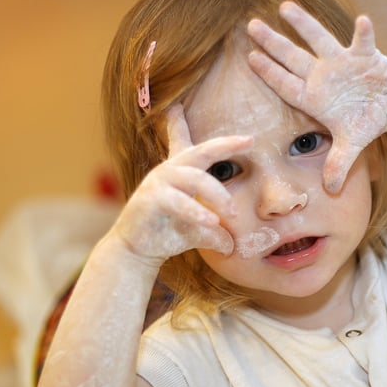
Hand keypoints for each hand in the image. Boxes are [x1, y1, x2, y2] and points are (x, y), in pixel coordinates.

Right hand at [110, 104, 243, 262]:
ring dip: (218, 195)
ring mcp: (159, 181)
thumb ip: (217, 232)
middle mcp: (171, 170)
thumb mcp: (199, 229)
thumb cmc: (168, 234)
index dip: (225, 141)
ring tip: (233, 214)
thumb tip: (234, 245)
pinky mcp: (150, 198)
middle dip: (225, 144)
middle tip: (250, 141)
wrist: (136, 251)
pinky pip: (178, 201)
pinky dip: (196, 211)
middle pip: (202, 151)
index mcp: (184, 172)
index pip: (203, 150)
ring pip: (195, 178)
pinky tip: (212, 222)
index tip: (250, 135)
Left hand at [247, 1, 386, 192]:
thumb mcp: (352, 144)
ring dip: (304, 24)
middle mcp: (323, 75)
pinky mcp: (365, 56)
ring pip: (319, 39)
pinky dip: (364, 32)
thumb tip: (332, 190)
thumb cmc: (364, 120)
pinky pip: (364, 42)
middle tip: (251, 25)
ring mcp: (342, 62)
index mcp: (315, 97)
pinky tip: (362, 20)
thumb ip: (340, 163)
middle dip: (274, 42)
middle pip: (293, 57)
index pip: (287, 84)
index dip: (270, 73)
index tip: (251, 59)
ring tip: (285, 7)